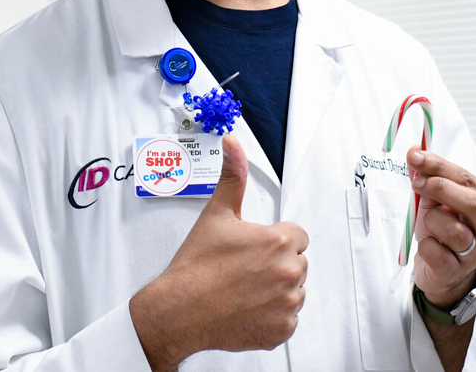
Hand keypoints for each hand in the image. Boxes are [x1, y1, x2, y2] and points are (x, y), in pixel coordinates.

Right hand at [130, 135, 308, 371]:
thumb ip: (232, 176)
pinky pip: (288, 318)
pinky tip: (248, 308)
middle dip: (276, 263)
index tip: (254, 247)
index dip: (274, 240)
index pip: (297, 236)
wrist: (178, 311)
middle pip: (297, 262)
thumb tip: (233, 145)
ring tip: (245, 288)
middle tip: (245, 268)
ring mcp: (286, 304)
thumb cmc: (196, 266)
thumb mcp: (216, 214)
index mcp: (278, 242)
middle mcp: (288, 272)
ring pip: (294, 290)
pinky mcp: (281, 330)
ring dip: (277, 289)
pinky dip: (272, 316)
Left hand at [407, 147, 475, 307]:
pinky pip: (436, 251)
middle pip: (472, 203)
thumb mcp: (435, 199)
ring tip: (429, 225)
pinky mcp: (458, 270)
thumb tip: (414, 151)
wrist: (438, 269)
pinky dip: (425, 245)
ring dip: (431, 221)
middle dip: (440, 187)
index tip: (415, 157)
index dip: (439, 166)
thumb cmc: (441, 228)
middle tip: (415, 182)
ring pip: (453, 230)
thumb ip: (427, 175)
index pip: (468, 179)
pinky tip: (429, 246)